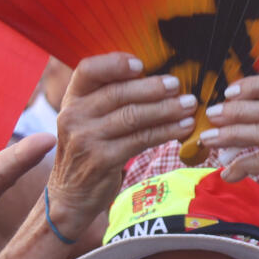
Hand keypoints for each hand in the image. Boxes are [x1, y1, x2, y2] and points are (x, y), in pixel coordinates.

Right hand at [45, 53, 196, 238]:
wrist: (70, 195)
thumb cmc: (88, 151)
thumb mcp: (87, 120)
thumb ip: (107, 99)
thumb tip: (154, 77)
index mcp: (71, 99)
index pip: (88, 70)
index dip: (115, 63)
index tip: (141, 64)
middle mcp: (74, 116)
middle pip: (117, 93)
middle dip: (152, 88)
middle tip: (177, 85)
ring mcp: (86, 139)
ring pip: (133, 116)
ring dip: (165, 109)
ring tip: (188, 105)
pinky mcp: (102, 160)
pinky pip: (141, 140)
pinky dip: (165, 131)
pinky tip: (183, 128)